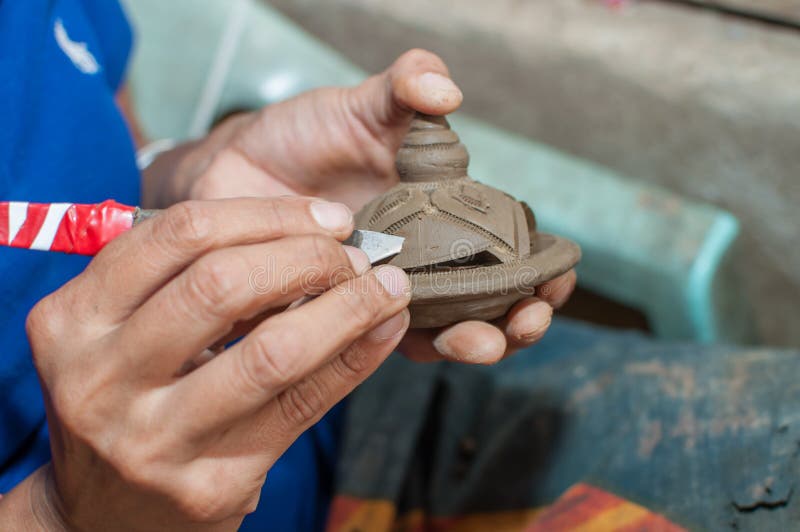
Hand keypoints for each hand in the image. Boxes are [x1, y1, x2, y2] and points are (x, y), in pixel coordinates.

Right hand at [21, 197, 409, 530]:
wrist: (103, 514)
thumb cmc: (128, 399)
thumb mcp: (124, 330)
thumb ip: (188, 277)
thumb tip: (310, 229)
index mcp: (72, 318)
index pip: (181, 234)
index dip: (268, 214)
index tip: (325, 217)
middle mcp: (100, 377)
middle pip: (223, 284)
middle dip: (308, 257)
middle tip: (354, 255)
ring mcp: (153, 438)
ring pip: (272, 350)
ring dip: (347, 308)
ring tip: (386, 287)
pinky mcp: (209, 484)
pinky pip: (302, 405)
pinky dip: (357, 357)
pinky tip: (384, 329)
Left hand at [151, 48, 574, 364]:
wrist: (236, 164)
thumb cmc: (306, 133)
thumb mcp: (360, 103)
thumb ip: (403, 88)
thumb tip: (446, 91)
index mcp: (443, 215)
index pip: (508, 251)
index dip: (540, 271)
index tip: (553, 279)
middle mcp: (420, 260)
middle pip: (485, 305)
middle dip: (513, 322)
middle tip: (522, 323)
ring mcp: (380, 289)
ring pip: (436, 332)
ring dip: (465, 343)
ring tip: (474, 340)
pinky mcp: (335, 310)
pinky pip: (369, 338)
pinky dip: (390, 339)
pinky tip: (397, 329)